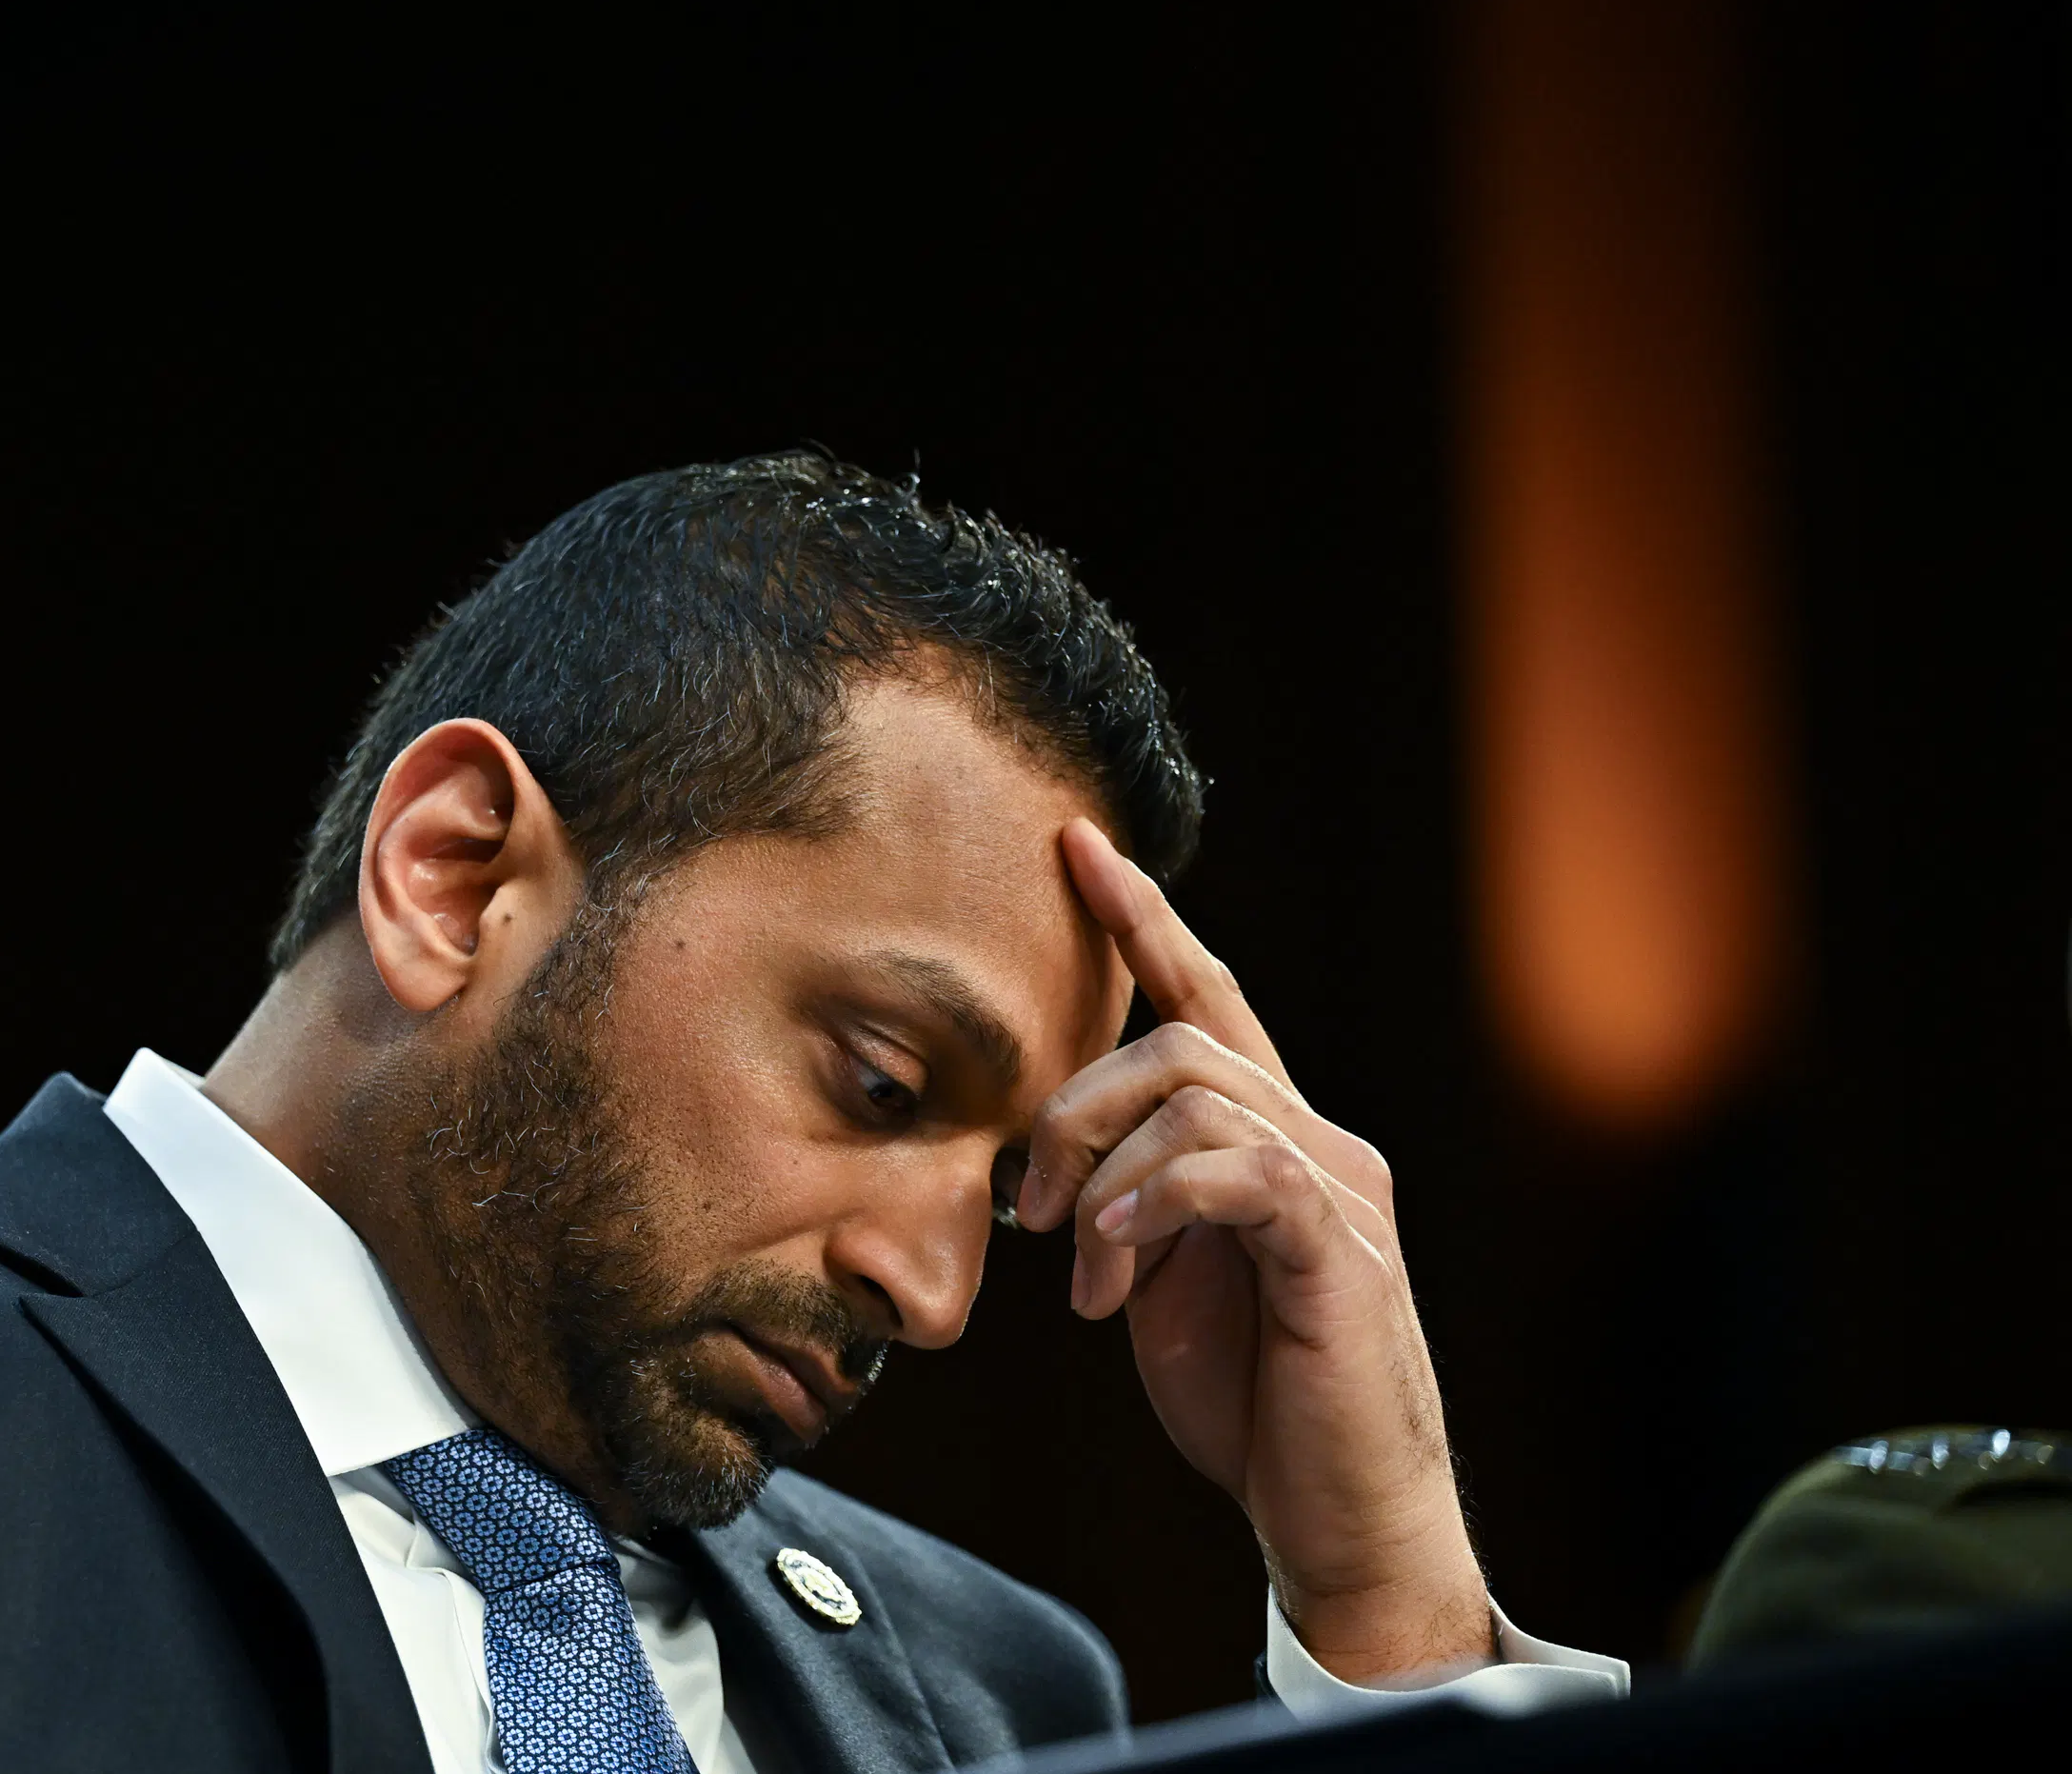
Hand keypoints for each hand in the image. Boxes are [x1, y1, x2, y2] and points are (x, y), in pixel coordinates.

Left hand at [1015, 817, 1494, 1684]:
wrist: (1340, 1524)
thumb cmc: (1255, 1407)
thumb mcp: (1167, 1278)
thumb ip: (1135, 1195)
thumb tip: (1066, 1160)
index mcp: (1274, 1141)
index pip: (1207, 997)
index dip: (1144, 917)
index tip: (1078, 843)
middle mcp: (1322, 1145)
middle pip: (1177, 1042)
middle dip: (1071, 1107)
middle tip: (1025, 1209)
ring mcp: (1341, 1194)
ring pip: (1196, 1096)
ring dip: (1103, 1177)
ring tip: (1084, 1270)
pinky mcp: (1342, 1253)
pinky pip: (1238, 1171)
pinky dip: (1155, 1205)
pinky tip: (1117, 1271)